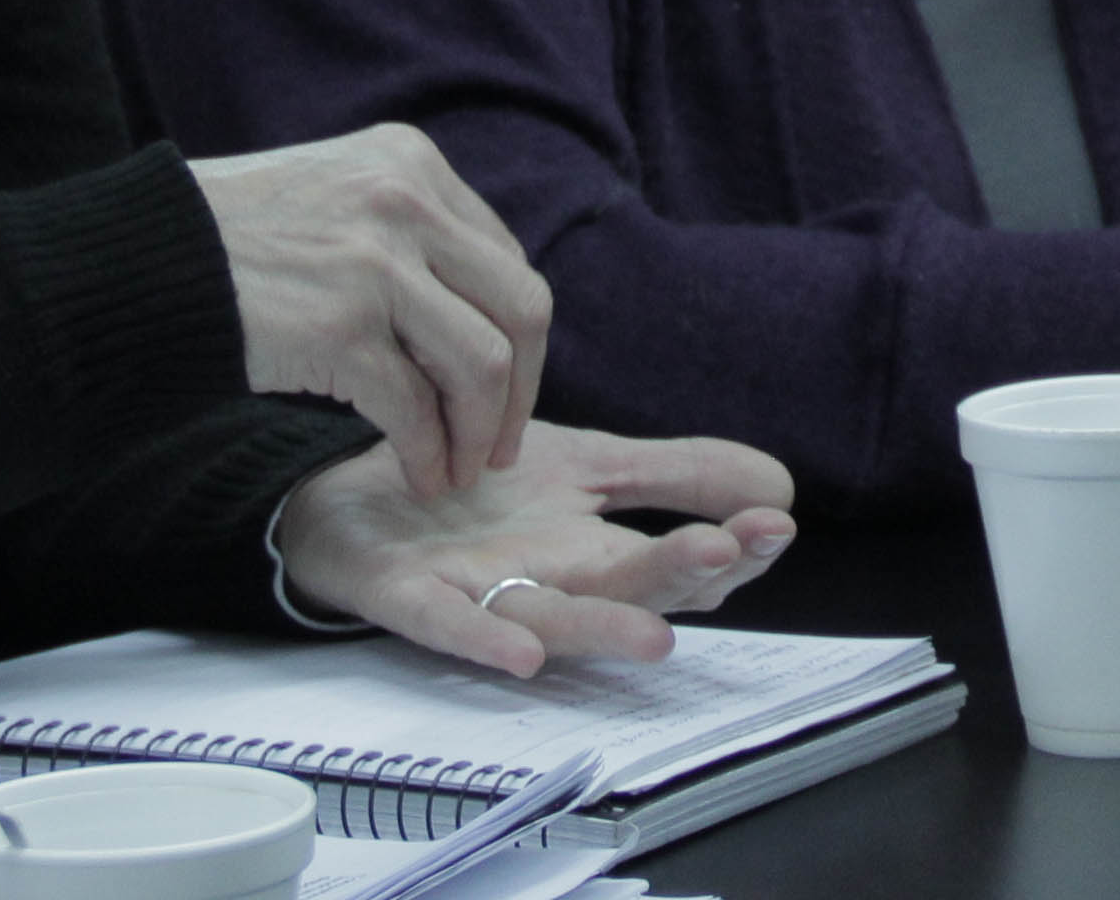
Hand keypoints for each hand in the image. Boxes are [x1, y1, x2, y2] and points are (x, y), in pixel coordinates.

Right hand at [184, 126, 549, 493]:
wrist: (146, 258)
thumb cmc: (238, 239)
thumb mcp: (339, 194)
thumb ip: (411, 231)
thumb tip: (483, 310)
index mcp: (412, 163)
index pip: (507, 261)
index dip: (519, 338)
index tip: (507, 389)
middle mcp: (405, 203)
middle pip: (520, 309)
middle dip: (521, 392)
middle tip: (499, 445)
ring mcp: (375, 264)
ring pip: (482, 365)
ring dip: (480, 433)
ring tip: (459, 471)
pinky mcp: (338, 329)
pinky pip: (415, 409)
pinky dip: (429, 455)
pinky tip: (421, 477)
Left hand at [276, 426, 797, 675]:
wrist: (341, 487)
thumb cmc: (472, 496)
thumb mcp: (586, 464)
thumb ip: (677, 473)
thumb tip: (778, 485)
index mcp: (592, 550)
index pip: (676, 559)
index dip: (730, 546)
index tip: (777, 522)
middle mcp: (546, 581)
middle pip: (622, 587)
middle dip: (679, 575)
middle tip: (731, 550)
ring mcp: (480, 593)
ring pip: (550, 617)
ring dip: (602, 627)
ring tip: (657, 636)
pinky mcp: (409, 596)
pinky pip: (449, 624)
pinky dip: (483, 638)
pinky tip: (521, 654)